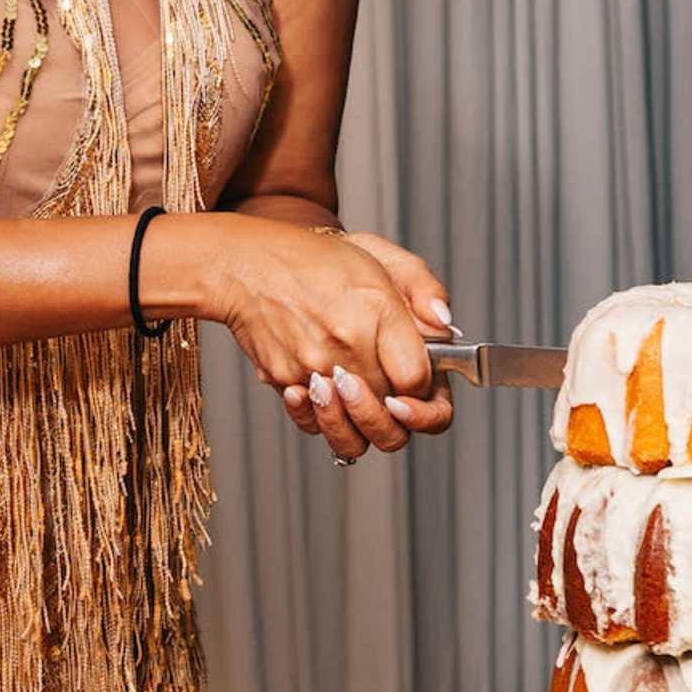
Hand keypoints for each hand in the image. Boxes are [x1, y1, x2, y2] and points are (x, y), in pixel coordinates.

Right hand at [188, 216, 457, 460]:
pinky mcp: (284, 381)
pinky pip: (313, 425)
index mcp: (377, 309)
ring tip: (359, 403)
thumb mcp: (379, 255)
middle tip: (393, 400)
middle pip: (388, 416)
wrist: (246, 264)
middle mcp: (345, 344)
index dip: (424, 391)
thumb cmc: (314, 260)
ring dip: (362, 429)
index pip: (417, 381)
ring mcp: (312, 368)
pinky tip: (324, 396)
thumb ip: (424, 287)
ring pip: (351, 436)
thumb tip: (445, 325)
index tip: (416, 383)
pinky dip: (323, 421)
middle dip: (397, 415)